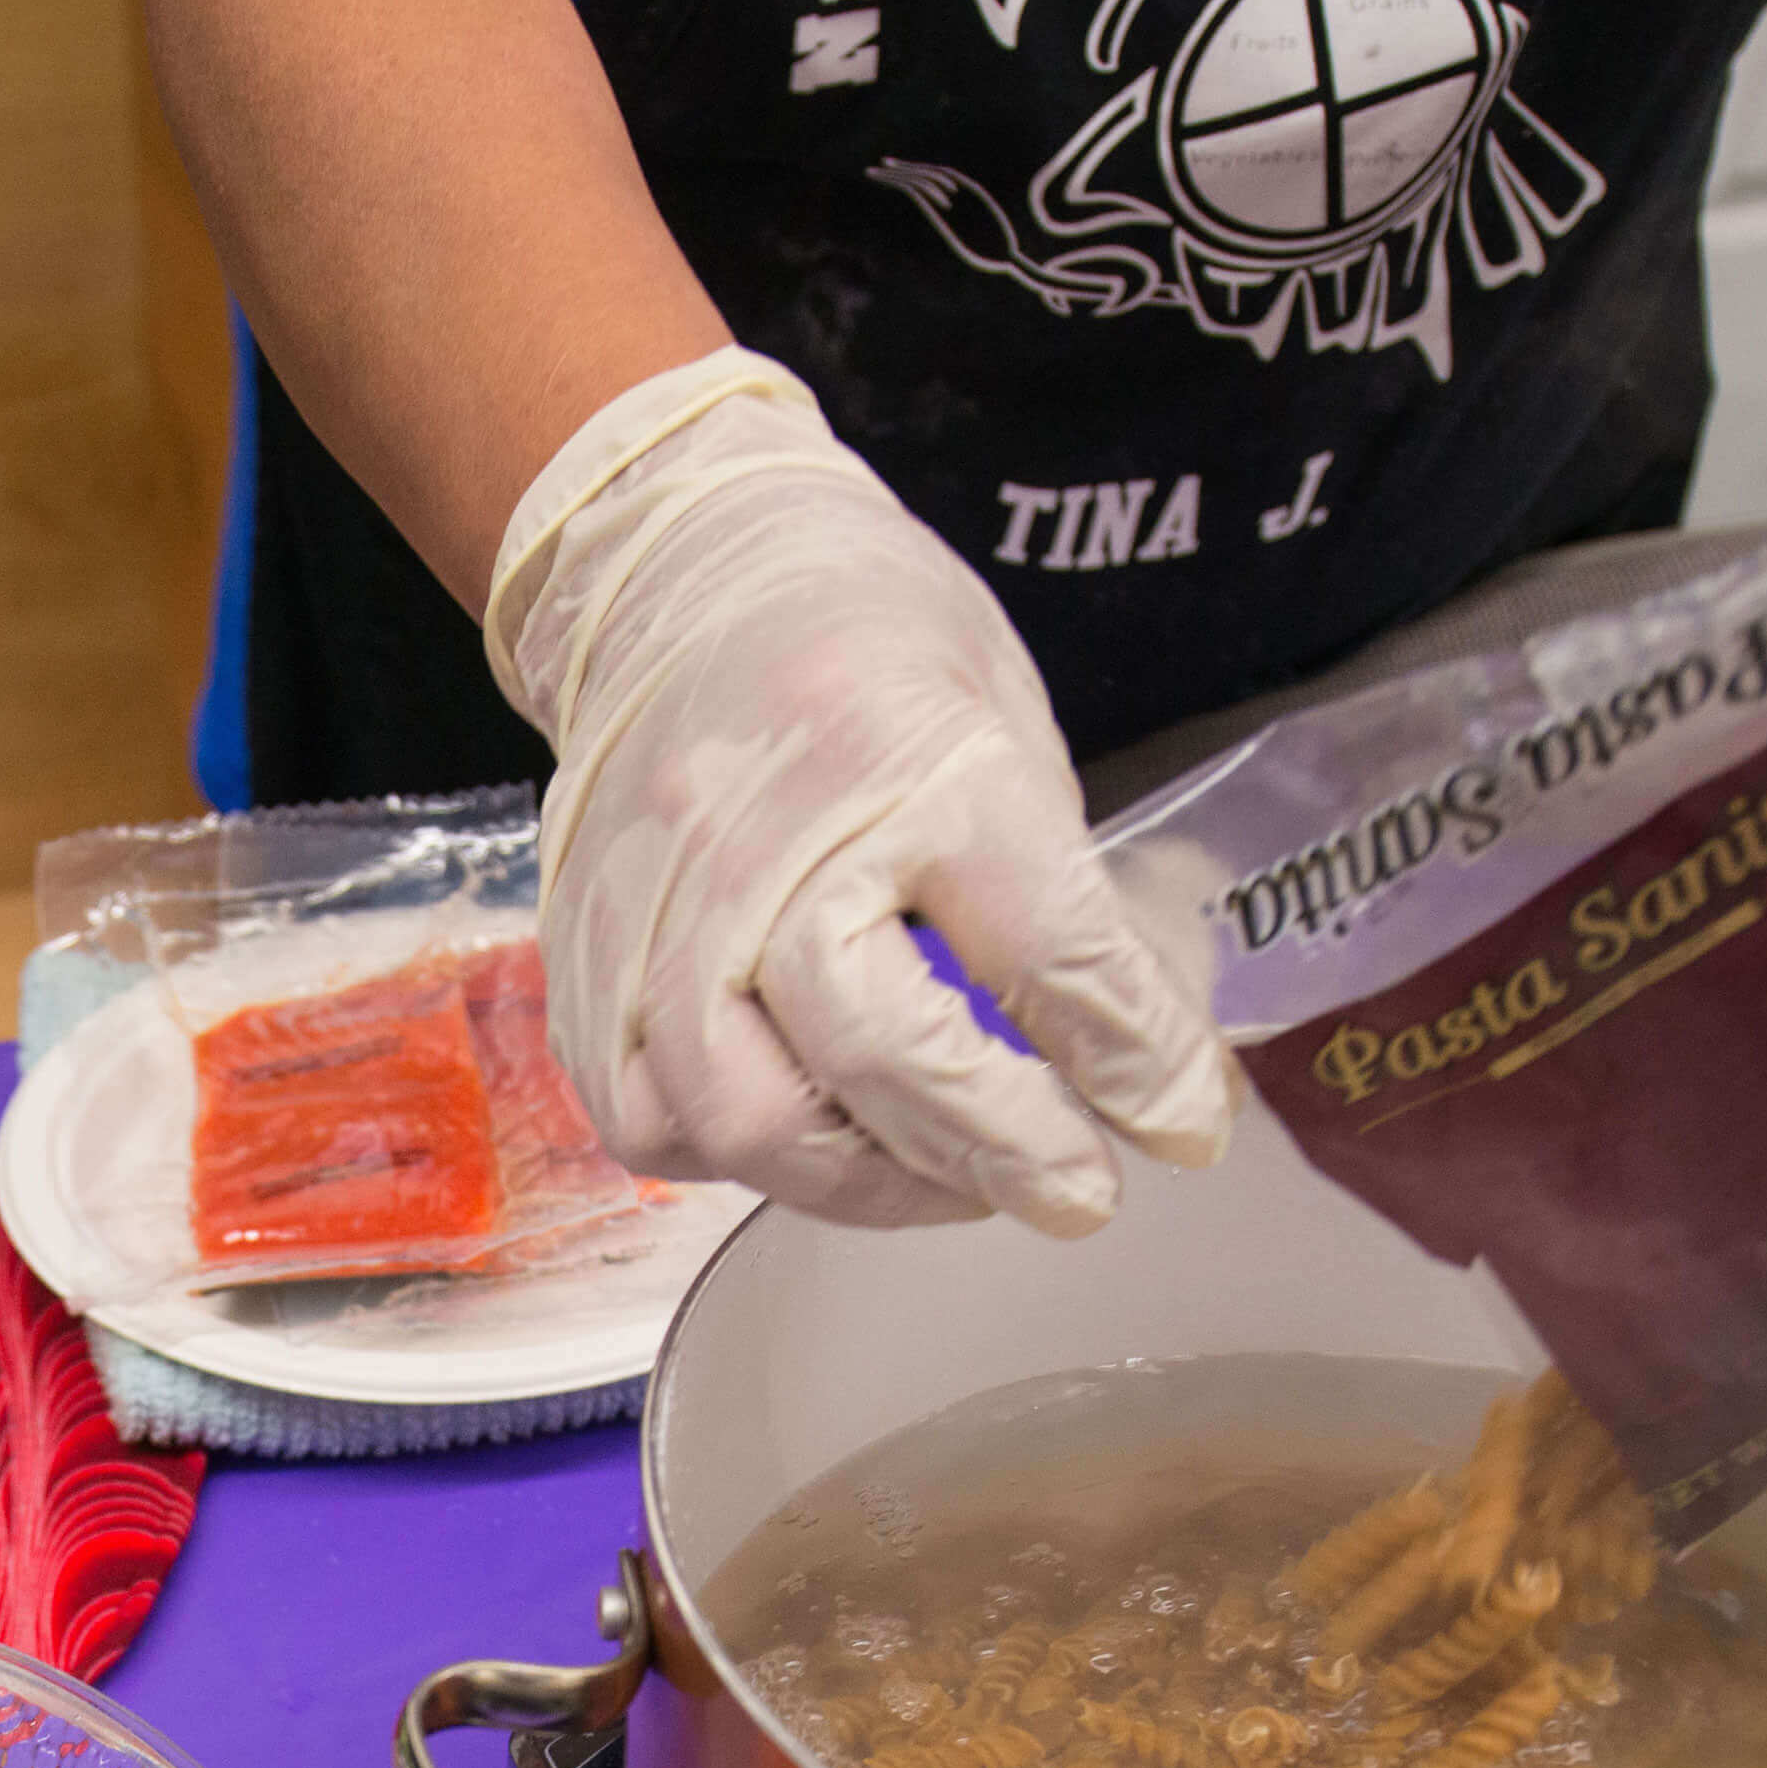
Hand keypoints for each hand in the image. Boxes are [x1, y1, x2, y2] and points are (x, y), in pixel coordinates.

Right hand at [487, 355, 1234, 1236]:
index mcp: (914, 761)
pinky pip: (656, 1124)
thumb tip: (1125, 1068)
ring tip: (946, 1177)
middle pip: (886, 1054)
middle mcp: (769, 845)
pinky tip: (816, 1132)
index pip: (1044, 945)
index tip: (1182, 1124)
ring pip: (754, 1123)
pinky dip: (747, 1159)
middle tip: (1076, 1192)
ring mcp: (659, 916)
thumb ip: (1050, 896)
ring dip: (873, 1184)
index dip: (1132, 1057)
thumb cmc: (860, 648)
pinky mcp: (585, 969)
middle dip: (1004, 1150)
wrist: (669, 576)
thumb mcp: (999, 724)